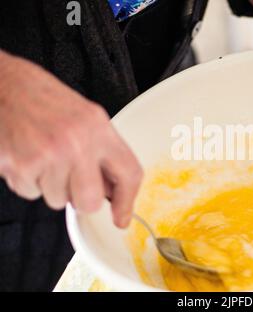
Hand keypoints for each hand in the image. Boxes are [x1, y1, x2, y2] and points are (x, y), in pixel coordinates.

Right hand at [0, 50, 142, 227]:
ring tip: (44, 156)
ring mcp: (49, 154)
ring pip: (58, 200)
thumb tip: (113, 191)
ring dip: (51, 186)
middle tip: (72, 182)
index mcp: (99, 128)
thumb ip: (103, 153)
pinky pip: (31, 193)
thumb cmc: (44, 100)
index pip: (129, 173)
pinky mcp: (21, 164)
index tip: (121, 217)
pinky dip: (28, 180)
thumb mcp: (87, 118)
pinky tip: (27, 156)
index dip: (127, 202)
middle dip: (82, 200)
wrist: (4, 85)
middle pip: (90, 202)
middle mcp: (77, 142)